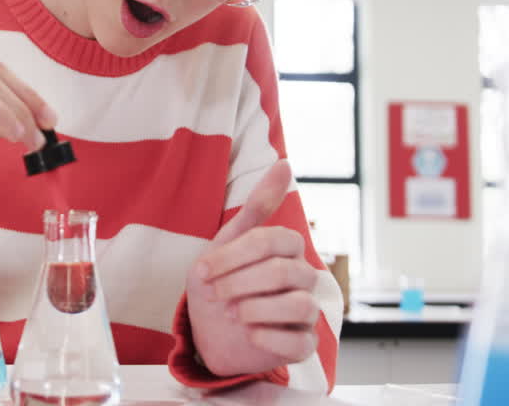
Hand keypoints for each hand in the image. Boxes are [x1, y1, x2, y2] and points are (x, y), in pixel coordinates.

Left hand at [185, 160, 319, 376]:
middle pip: (283, 272)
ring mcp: (306, 312)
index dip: (233, 256)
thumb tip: (285, 162)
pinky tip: (249, 334)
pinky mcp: (303, 344)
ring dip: (255, 309)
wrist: (209, 332)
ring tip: (232, 313)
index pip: (273, 240)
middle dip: (239, 283)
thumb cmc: (221, 283)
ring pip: (300, 305)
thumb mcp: (228, 242)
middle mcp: (303, 278)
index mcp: (287, 250)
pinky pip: (301, 342)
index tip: (202, 270)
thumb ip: (257, 207)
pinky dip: (270, 338)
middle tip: (214, 293)